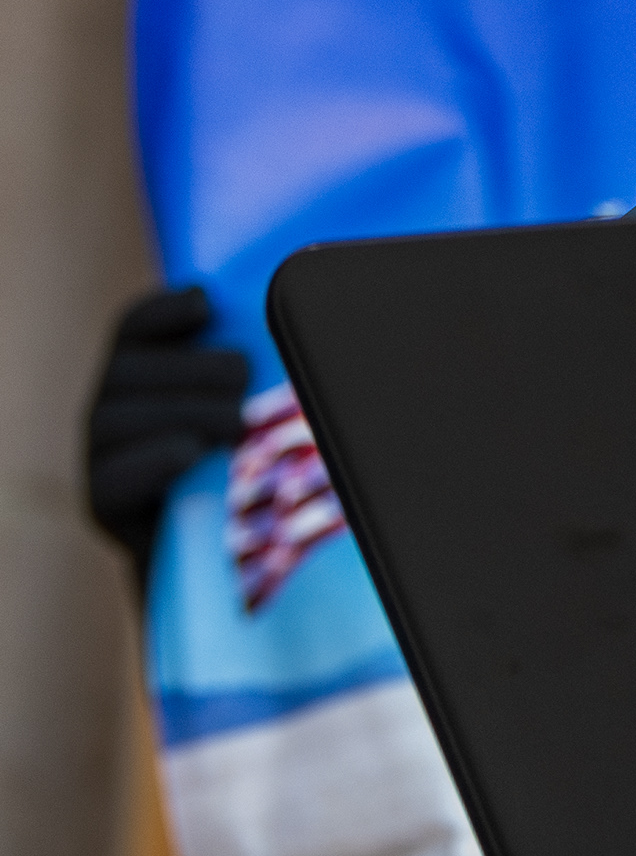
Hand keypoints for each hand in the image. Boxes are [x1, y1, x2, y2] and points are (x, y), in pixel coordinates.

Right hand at [86, 285, 248, 592]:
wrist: (223, 551)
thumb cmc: (253, 461)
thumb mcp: (255, 405)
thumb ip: (263, 363)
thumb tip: (317, 322)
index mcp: (143, 369)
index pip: (137, 323)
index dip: (167, 309)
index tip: (206, 304)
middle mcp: (110, 406)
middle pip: (131, 366)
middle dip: (197, 369)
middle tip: (245, 379)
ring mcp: (98, 455)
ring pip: (120, 417)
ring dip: (187, 413)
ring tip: (236, 424)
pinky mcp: (101, 503)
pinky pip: (114, 475)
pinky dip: (157, 459)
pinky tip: (192, 453)